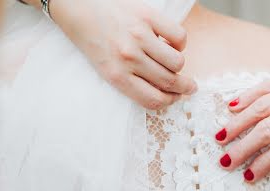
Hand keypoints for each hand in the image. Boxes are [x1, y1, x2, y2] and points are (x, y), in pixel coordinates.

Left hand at [50, 0, 196, 107]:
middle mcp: (129, 59)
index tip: (176, 98)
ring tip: (173, 59)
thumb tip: (162, 91)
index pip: (153, 100)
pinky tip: (170, 41)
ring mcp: (139, 37)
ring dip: (179, 64)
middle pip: (169, 82)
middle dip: (184, 87)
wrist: (79, 8)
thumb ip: (131, 82)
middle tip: (190, 86)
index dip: (169, 102)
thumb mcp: (107, 69)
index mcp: (117, 76)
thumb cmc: (95, 40)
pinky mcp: (147, 16)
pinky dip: (179, 42)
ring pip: (177, 62)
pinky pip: (178, 36)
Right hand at [215, 37, 269, 180]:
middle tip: (225, 162)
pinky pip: (269, 85)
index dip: (265, 164)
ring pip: (262, 106)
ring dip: (238, 123)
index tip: (249, 177)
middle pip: (268, 130)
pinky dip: (249, 95)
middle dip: (243, 148)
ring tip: (219, 137)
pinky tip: (232, 106)